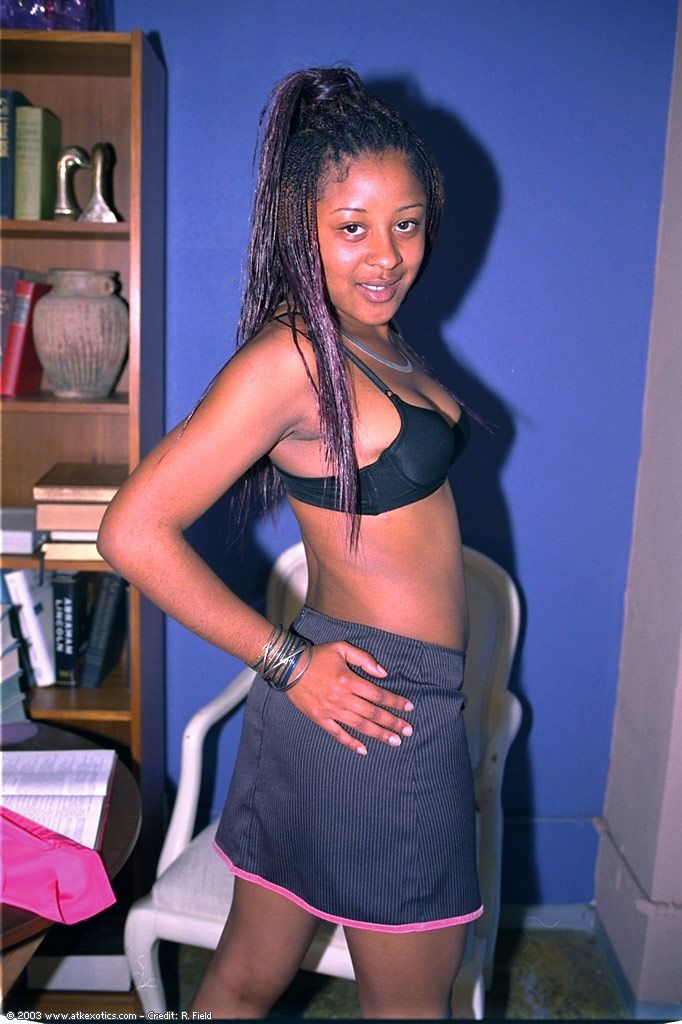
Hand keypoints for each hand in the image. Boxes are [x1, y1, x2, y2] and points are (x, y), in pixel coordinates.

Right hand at [286, 641, 413, 754]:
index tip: (409, 707)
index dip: (395, 701)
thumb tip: (384, 673)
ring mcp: (331, 710)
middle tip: (408, 731)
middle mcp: (342, 698)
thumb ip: (364, 658)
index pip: (378, 694)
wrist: (288, 666)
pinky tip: (364, 750)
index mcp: (349, 680)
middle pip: (373, 713)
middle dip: (393, 722)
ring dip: (378, 734)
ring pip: (359, 726)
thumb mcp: (341, 647)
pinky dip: (351, 743)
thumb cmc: (317, 655)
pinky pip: (338, 734)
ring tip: (395, 741)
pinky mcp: (320, 718)